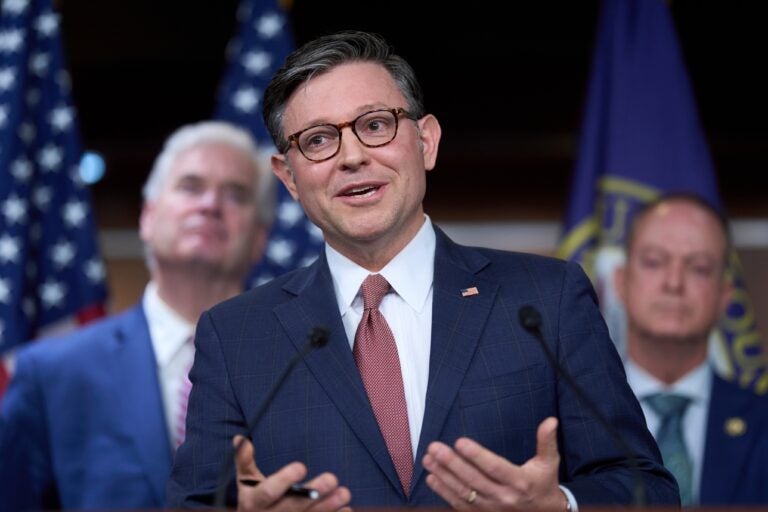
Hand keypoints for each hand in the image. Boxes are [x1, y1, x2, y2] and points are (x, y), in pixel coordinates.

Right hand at [233, 435, 352, 511]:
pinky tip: (346, 509)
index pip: (268, 492)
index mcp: (254, 502)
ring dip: (329, 507)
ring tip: (345, 493)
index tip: (301, 465)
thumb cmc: (253, 501)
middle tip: (333, 478)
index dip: (284, 479)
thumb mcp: (245, 482)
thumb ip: (244, 461)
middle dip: (314, 493)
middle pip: (294, 506)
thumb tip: (240, 438)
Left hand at [422, 417, 566, 510]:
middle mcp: (504, 497)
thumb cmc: (543, 484)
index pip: (494, 467)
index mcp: (519, 481)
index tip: (460, 442)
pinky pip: (460, 505)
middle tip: (434, 448)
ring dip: (443, 476)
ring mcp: (491, 509)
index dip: (476, 455)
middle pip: (473, 479)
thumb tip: (551, 421)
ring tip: (428, 459)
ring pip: (463, 492)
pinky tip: (432, 478)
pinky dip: (444, 493)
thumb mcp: (549, 463)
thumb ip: (547, 442)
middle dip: (451, 463)